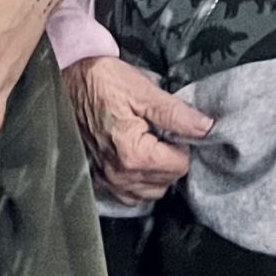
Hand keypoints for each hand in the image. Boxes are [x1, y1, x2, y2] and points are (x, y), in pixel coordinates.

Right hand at [63, 55, 209, 206]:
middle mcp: (119, 174)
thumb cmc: (104, 82)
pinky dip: (139, 181)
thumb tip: (206, 128)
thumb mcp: (144, 91)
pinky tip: (137, 158)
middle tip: (160, 131)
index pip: (179, 166)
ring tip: (149, 143)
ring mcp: (107, 180)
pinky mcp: (98, 179)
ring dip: (157, 172)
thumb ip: (176, 114)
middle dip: (171, 158)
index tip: (171, 126)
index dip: (182, 144)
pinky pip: (130, 194)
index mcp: (133, 153)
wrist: (69, 80)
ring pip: (151, 192)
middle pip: (167, 181)